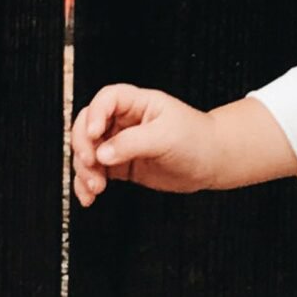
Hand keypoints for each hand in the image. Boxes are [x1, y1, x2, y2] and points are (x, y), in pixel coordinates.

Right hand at [69, 84, 223, 206]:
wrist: (212, 162)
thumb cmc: (197, 139)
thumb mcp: (165, 137)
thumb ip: (132, 144)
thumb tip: (103, 154)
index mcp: (136, 103)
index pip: (106, 100)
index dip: (95, 115)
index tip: (95, 134)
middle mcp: (124, 121)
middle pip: (88, 126)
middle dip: (84, 146)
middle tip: (91, 163)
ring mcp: (120, 144)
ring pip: (89, 152)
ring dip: (85, 170)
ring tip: (95, 186)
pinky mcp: (121, 166)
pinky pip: (97, 173)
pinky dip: (88, 184)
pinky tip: (89, 196)